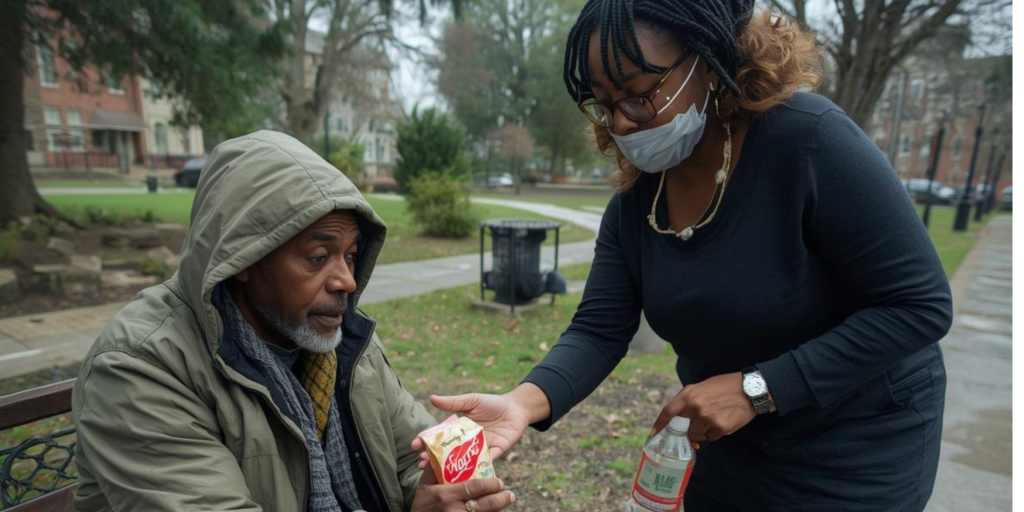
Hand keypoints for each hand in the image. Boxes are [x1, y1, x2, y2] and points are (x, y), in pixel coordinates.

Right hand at [411, 389, 535, 461]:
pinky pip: (484, 464)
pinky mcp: (494, 453)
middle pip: (447, 452)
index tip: (415, 445)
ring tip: (437, 473)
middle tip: (420, 462)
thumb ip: (453, 402)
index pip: (439, 436)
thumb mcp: (471, 400)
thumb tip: (432, 398)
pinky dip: (476, 471)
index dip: (426, 441)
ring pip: (462, 461)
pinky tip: (465, 478)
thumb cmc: (492, 403)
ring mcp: (479, 449)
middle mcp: (466, 442)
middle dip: (432, 458)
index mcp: (459, 429)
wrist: (516, 408)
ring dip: (450, 467)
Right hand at [411, 469, 515, 511]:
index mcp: (446, 495)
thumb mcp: (425, 485)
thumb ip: (435, 467)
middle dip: (502, 498)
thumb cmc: (422, 505)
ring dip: (500, 509)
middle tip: (508, 493)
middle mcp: (455, 510)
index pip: (475, 487)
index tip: (499, 480)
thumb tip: (445, 447)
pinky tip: (495, 511)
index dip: (491, 483)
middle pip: (487, 504)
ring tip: (506, 501)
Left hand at [651, 372, 755, 442]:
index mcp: (688, 395)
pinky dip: (715, 433)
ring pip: (697, 435)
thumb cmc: (724, 387)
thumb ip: (687, 400)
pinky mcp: (719, 427)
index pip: (668, 411)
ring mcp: (707, 418)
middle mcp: (695, 407)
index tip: (654, 434)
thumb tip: (677, 418)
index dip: (659, 424)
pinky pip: (711, 438)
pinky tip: (723, 422)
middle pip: (683, 429)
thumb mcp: (701, 387)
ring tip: (714, 419)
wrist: (748, 390)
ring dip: (703, 432)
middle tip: (697, 426)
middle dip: (688, 431)